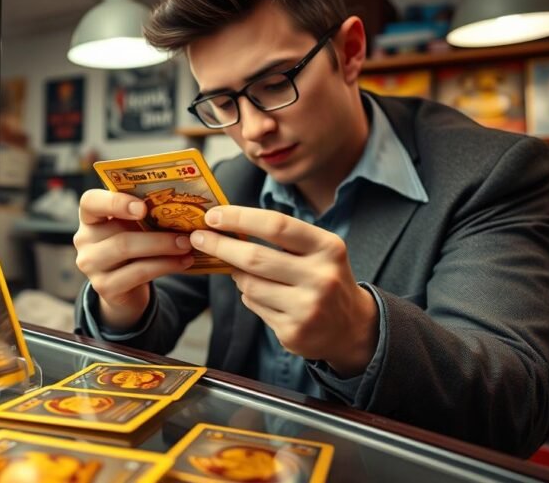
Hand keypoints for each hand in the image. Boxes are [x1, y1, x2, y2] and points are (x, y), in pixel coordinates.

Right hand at [74, 189, 194, 330]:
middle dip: (156, 235)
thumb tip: (180, 203)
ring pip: (127, 251)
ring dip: (163, 248)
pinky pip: (137, 273)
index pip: (90, 202)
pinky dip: (164, 266)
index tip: (143, 207)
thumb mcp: (133, 227)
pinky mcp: (104, 287)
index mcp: (90, 217)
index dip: (115, 202)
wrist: (125, 287)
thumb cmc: (133, 246)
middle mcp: (84, 240)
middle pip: (118, 233)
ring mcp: (91, 265)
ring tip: (186, 246)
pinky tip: (183, 262)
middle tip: (186, 235)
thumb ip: (144, 214)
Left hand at [190, 205, 377, 376]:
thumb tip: (225, 224)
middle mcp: (321, 277)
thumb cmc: (323, 277)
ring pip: (249, 285)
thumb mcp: (316, 251)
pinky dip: (250, 297)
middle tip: (198, 238)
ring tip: (242, 272)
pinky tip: (264, 296)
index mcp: (328, 248)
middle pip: (255, 257)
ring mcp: (308, 308)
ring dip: (238, 276)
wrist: (351, 327)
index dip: (240, 218)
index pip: (276, 225)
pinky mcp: (294, 332)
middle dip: (220, 246)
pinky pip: (254, 306)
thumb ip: (280, 237)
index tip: (213, 215)